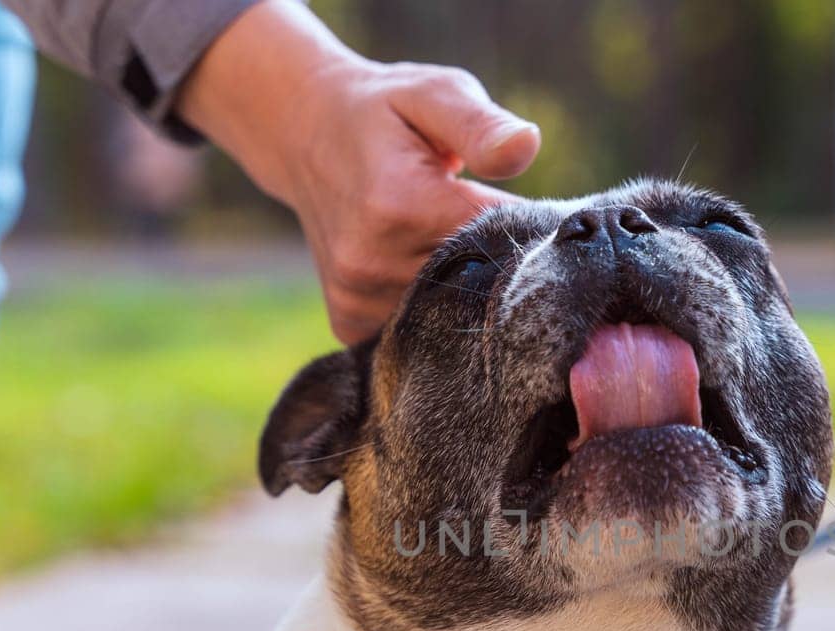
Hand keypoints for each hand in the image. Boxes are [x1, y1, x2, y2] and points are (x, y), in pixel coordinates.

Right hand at [175, 1, 539, 341]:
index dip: (530, 224)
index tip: (529, 204)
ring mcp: (357, 301)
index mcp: (401, 206)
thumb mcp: (435, 94)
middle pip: (479, 284)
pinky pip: (421, 332)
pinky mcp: (350, 324)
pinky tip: (427, 270)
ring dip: (467, 285)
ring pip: (454, 313)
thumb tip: (526, 147)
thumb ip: (482, 124)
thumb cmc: (386, 112)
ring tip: (449, 238)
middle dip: (499, 258)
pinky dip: (435, 308)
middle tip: (487, 219)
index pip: (502, 238)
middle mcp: (372, 263)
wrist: (304, 133)